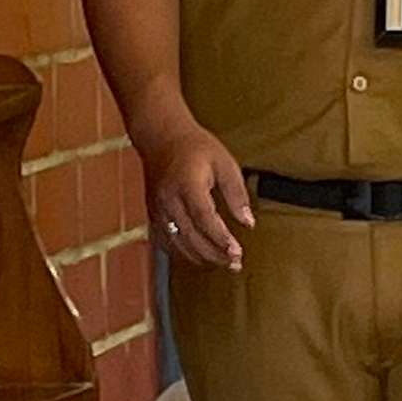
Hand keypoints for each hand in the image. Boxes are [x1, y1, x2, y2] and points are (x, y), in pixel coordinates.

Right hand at [140, 115, 256, 270]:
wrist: (161, 137)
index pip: (204, 218)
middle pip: (191, 237)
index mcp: (187, 184)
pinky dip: (184, 253)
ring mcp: (158, 209)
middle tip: (235, 264)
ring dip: (202, 258)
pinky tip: (201, 256)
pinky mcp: (153, 214)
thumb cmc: (194, 147)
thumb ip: (237, 194)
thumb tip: (248, 223)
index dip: (220, 239)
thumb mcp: (224, 163)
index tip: (237, 253)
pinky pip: (166, 242)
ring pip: (178, 244)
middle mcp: (169, 199)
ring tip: (223, 263)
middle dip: (215, 254)